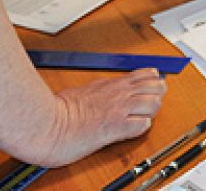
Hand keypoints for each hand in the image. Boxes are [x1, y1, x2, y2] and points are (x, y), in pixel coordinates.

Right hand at [38, 69, 165, 165]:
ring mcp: (119, 109)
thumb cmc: (57, 111)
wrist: (47, 124)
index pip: (144, 75)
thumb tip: (97, 95)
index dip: (153, 81)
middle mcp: (118, 94)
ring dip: (152, 112)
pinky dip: (141, 129)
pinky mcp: (116, 127)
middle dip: (158, 95)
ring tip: (142, 117)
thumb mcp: (82, 91)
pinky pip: (142, 126)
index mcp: (110, 84)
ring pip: (154, 104)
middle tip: (151, 103)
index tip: (154, 85)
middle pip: (156, 87)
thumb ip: (96, 91)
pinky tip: (133, 130)